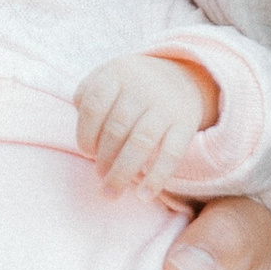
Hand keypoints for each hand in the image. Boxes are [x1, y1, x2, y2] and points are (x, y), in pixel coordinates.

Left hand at [75, 51, 217, 196]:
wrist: (181, 77)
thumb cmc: (129, 88)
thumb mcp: (105, 79)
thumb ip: (86, 100)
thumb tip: (85, 139)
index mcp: (117, 74)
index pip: (93, 105)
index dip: (85, 133)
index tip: (86, 151)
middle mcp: (142, 87)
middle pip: (117, 128)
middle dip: (103, 158)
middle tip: (100, 174)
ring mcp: (165, 105)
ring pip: (141, 142)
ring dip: (123, 172)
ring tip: (111, 192)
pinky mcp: (185, 123)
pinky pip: (172, 153)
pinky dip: (157, 177)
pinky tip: (144, 195)